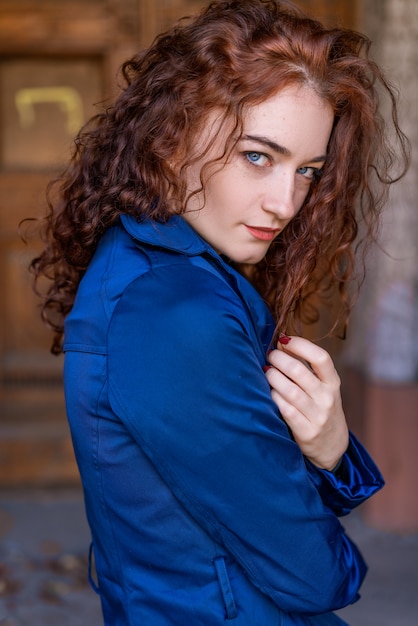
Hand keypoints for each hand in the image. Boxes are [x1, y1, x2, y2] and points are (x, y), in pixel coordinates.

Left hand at [265, 336, 348, 470]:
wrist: (332, 447)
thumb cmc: (321, 408)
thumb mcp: (323, 388)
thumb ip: (306, 369)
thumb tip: (281, 342)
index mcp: (333, 383)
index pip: (321, 357)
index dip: (300, 345)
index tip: (284, 339)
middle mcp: (327, 398)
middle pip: (298, 371)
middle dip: (278, 359)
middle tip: (269, 355)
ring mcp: (317, 416)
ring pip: (289, 390)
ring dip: (272, 376)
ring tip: (266, 371)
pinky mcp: (306, 431)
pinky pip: (284, 409)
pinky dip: (273, 397)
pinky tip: (269, 392)